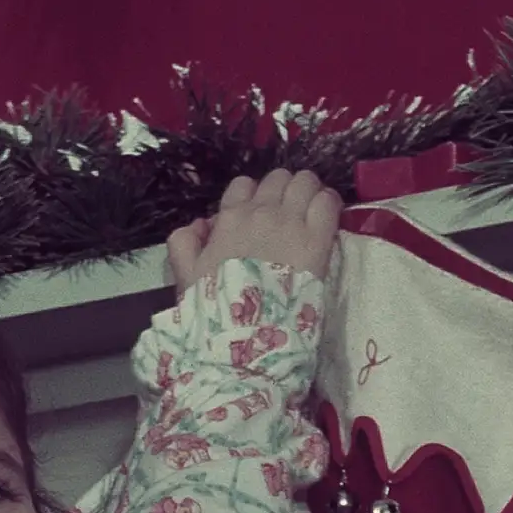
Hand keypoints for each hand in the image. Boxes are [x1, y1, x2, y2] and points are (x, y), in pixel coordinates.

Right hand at [164, 169, 342, 294]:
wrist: (247, 334)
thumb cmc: (215, 309)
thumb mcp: (186, 276)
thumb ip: (183, 244)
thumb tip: (200, 225)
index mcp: (230, 218)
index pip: (244, 185)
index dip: (255, 197)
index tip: (261, 215)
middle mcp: (261, 212)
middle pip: (278, 178)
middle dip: (284, 191)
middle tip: (290, 213)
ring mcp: (290, 222)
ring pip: (305, 182)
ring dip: (309, 193)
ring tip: (311, 212)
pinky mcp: (316, 239)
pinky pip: (327, 201)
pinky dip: (329, 203)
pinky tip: (327, 216)